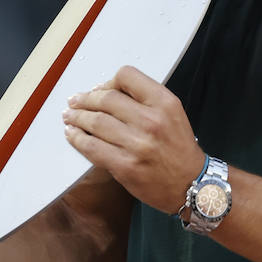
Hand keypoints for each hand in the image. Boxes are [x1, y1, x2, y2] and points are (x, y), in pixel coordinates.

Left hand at [62, 65, 204, 214]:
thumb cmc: (179, 148)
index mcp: (164, 103)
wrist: (192, 185)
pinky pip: (92, 148)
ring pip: (96, 122)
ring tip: (69, 116)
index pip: (126, 76)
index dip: (107, 82)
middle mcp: (152, 121)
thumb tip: (105, 93)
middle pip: (106, 99)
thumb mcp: (171, 114)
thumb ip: (144, 100)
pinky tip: (72, 135)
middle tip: (74, 102)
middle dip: (85, 99)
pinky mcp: (125, 166)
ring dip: (77, 118)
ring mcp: (138, 144)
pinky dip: (77, 139)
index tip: (99, 90)